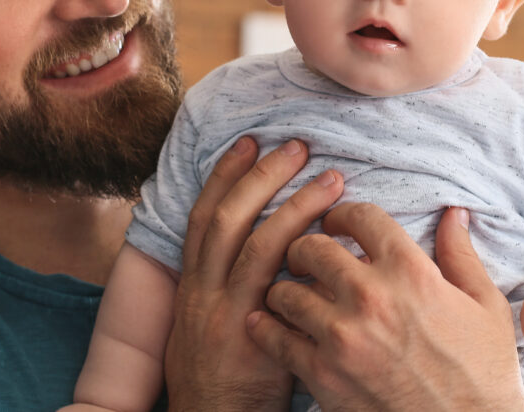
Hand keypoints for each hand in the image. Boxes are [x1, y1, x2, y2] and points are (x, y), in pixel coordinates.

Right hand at [164, 137, 343, 410]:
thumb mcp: (211, 328)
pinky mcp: (248, 332)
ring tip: (330, 178)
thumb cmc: (224, 381)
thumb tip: (267, 253)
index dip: (225, 176)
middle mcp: (201, 290)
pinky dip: (298, 247)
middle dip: (261, 175)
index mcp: (192, 285)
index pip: (205, 217)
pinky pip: (272, 280)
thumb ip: (233, 289)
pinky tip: (329, 232)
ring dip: (294, 202)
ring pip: (254, 240)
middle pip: (227, 216)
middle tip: (296, 145)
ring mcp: (223, 310)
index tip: (248, 142)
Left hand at [246, 206, 523, 410]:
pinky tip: (265, 322)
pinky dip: (265, 327)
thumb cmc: (482, 372)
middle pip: (313, 248)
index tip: (336, 224)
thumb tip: (454, 214)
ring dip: (284, 288)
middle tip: (305, 257)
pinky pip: (275, 338)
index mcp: (411, 272)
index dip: (343, 214)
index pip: (360, 217)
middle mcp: (372, 296)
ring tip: (289, 293)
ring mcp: (343, 336)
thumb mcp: (486, 305)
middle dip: (306, 247)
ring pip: (285, 290)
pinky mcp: (324, 374)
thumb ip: (461, 254)